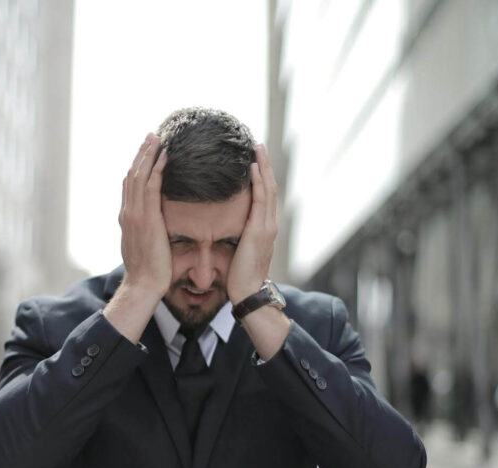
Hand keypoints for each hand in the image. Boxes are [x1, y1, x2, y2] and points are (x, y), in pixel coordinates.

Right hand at [117, 133, 169, 297]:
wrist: (143, 284)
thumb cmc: (148, 270)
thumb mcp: (144, 245)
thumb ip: (147, 231)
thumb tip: (155, 225)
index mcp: (127, 218)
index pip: (130, 185)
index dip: (137, 166)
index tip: (146, 151)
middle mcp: (128, 212)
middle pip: (133, 175)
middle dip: (142, 154)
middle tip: (151, 136)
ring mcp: (135, 214)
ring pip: (140, 176)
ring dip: (149, 155)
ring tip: (158, 139)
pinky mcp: (147, 218)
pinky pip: (151, 186)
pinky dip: (157, 169)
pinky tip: (165, 156)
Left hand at [227, 144, 277, 304]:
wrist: (248, 292)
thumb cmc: (240, 276)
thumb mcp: (239, 250)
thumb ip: (238, 235)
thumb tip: (228, 226)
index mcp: (264, 227)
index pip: (265, 195)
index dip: (262, 175)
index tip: (255, 158)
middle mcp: (269, 224)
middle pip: (270, 186)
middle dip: (265, 165)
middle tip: (258, 144)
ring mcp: (267, 226)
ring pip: (268, 189)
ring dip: (264, 167)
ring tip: (258, 148)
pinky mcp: (261, 230)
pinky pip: (261, 200)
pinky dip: (259, 182)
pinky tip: (253, 168)